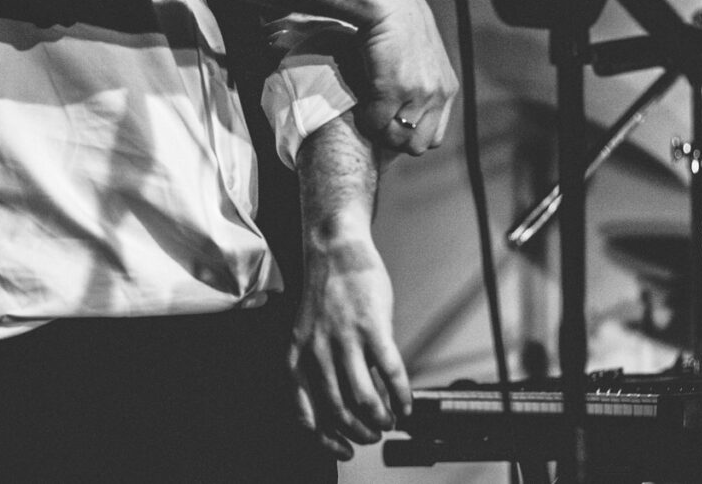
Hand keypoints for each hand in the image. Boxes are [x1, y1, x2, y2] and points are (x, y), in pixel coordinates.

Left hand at [287, 229, 411, 459]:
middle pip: (338, 411)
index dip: (327, 440)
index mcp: (296, 356)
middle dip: (359, 433)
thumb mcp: (306, 334)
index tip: (344, 451)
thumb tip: (340, 407)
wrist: (334, 250)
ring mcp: (345, 339)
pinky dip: (400, 395)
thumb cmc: (324, 293)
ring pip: (364, 399)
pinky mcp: (372, 326)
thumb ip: (318, 368)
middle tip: (372, 435)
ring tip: (388, 421)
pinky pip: (390, 372)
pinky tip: (406, 403)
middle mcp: (317, 351)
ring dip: (380, 419)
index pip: (306, 413)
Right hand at [357, 0, 458, 155]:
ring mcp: (419, 93)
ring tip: (367, 112)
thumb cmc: (398, 26)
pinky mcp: (395, 89)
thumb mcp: (422, 60)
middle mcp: (438, 94)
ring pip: (396, 138)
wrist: (388, 3)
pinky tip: (360, 103)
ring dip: (378, 130)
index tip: (392, 123)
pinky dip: (364, 119)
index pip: (433, 137)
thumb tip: (404, 115)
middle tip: (377, 121)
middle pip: (417, 145)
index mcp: (446, 89)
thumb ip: (421, 87)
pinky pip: (376, 122)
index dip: (410, 136)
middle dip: (394, 139)